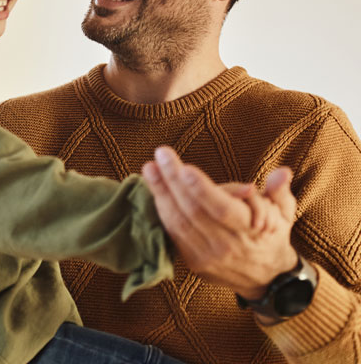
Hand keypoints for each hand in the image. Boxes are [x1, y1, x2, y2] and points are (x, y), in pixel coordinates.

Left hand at [142, 146, 297, 298]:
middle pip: (193, 211)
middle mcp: (226, 246)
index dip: (202, 190)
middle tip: (160, 155)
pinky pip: (173, 232)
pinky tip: (153, 189)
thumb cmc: (271, 235)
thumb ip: (279, 191)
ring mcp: (206, 256)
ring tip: (150, 169)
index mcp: (250, 231)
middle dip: (173, 181)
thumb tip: (282, 172)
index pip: (222, 209)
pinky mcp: (192, 261)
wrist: (266, 278)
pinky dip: (161, 209)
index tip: (185, 169)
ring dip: (160, 193)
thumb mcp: (284, 213)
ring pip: (178, 222)